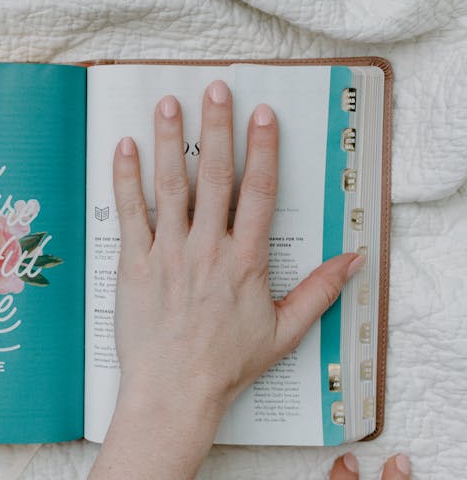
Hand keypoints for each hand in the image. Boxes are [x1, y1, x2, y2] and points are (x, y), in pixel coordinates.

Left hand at [111, 80, 363, 414]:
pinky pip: (129, 213)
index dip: (262, 148)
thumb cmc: (227, 365)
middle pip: (214, 176)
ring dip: (168, 140)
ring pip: (169, 186)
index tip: (261, 113)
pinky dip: (125, 178)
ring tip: (166, 103)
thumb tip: (355, 259)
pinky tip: (123, 147)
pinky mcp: (133, 265)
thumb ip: (320, 291)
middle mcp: (207, 249)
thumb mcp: (285, 331)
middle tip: (214, 88)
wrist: (174, 392)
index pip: (258, 191)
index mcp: (246, 260)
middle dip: (216, 128)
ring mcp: (167, 254)